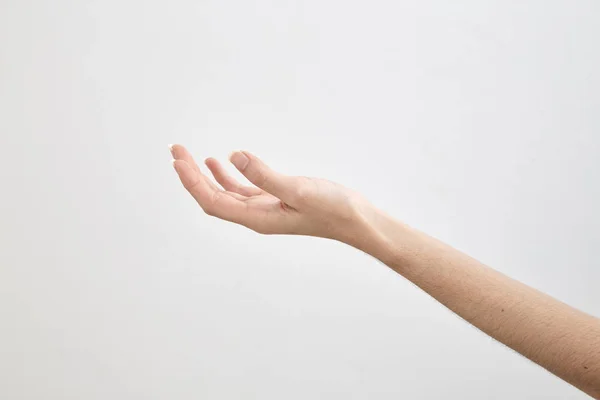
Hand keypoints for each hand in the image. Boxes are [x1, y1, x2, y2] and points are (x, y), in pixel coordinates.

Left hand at [170, 144, 371, 243]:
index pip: (212, 201)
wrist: (356, 220)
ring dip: (205, 174)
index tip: (178, 158)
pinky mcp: (274, 201)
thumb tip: (234, 157)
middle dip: (191, 175)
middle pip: (212, 197)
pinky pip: (242, 189)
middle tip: (176, 149)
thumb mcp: (299, 190)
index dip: (192, 181)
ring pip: (224, 193)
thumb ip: (266, 175)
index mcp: (256, 218)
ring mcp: (263, 209)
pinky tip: (223, 161)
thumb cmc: (332, 209)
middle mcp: (255, 216)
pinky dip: (227, 175)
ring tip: (189, 155)